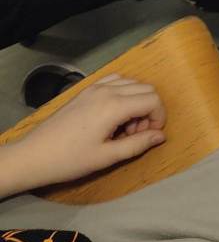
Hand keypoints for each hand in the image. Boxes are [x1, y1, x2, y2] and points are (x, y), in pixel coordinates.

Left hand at [1, 75, 165, 197]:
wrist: (35, 155)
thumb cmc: (70, 159)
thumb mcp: (106, 157)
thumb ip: (137, 145)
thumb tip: (160, 136)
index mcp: (114, 106)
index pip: (153, 100)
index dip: (159, 117)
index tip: (150, 136)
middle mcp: (108, 89)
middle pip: (146, 88)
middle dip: (149, 110)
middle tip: (135, 134)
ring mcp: (96, 87)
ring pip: (132, 83)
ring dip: (136, 102)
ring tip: (123, 127)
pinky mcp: (87, 89)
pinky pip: (115, 81)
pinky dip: (123, 93)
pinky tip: (113, 114)